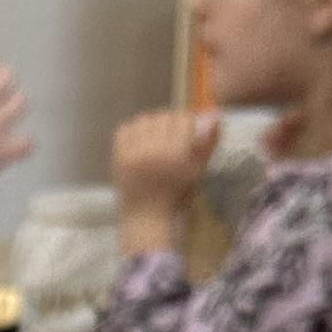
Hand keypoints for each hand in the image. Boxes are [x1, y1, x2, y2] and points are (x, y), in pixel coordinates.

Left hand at [112, 108, 221, 251]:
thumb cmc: (177, 195)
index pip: (182, 119)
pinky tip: (140, 142)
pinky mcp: (118, 157)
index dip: (187, 123)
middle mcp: (154, 150)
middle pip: (163, 117)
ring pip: (143, 120)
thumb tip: (214, 114)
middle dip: (170, 123)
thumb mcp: (199, 170)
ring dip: (152, 124)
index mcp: (176, 154)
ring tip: (156, 137)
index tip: (188, 132)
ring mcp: (133, 153)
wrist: (146, 216)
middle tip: (172, 136)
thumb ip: (208, 142)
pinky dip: (133, 131)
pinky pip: (124, 129)